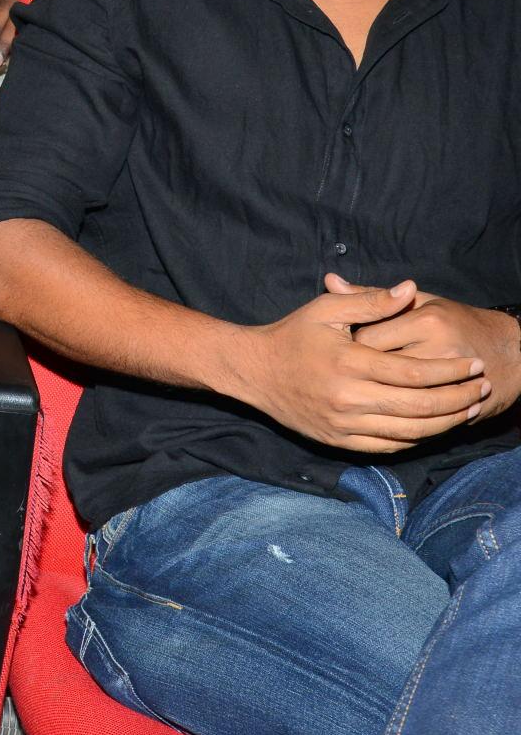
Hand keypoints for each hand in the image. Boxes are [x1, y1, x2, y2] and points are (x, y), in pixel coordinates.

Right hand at [224, 278, 488, 451]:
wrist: (252, 371)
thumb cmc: (292, 335)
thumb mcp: (328, 309)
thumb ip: (371, 300)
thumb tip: (410, 289)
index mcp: (349, 363)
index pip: (414, 373)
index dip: (450, 371)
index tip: (474, 364)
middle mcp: (347, 397)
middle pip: (419, 406)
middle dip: (458, 398)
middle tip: (482, 388)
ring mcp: (342, 423)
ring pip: (409, 431)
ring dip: (445, 422)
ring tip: (468, 408)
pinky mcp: (337, 440)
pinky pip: (388, 445)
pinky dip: (417, 438)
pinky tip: (433, 426)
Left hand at [331, 274, 520, 424]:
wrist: (512, 352)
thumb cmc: (455, 321)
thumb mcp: (417, 302)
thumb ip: (371, 295)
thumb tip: (330, 280)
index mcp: (425, 321)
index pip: (367, 339)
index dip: (350, 347)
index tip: (346, 350)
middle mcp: (438, 350)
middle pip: (377, 369)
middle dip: (359, 373)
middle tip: (355, 373)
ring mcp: (450, 382)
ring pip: (394, 396)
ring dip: (376, 398)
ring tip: (369, 390)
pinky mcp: (458, 405)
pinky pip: (415, 418)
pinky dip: (398, 417)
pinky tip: (387, 410)